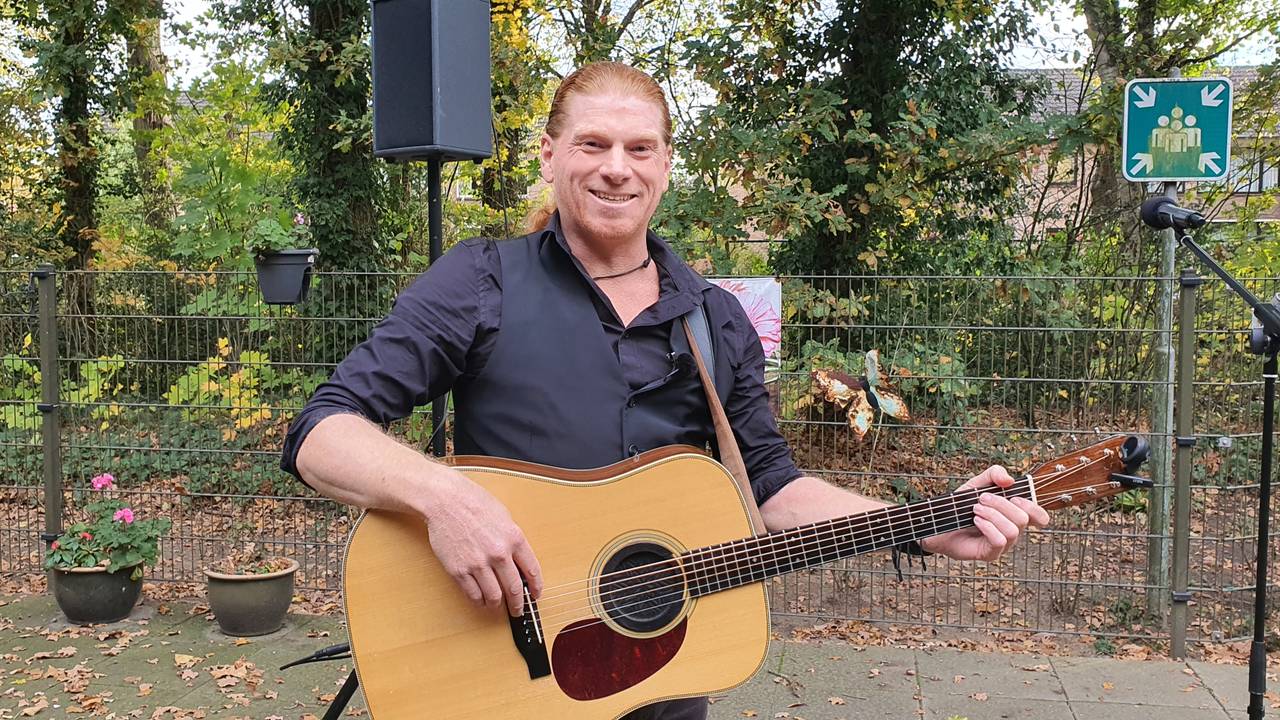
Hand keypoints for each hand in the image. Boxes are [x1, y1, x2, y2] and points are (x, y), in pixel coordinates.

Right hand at [422, 469, 542, 615]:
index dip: (536, 587)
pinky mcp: (459, 570)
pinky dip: (479, 601)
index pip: (532, 571)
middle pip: (514, 589)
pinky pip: (473, 594)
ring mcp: (478, 564)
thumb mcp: (504, 517)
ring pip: (494, 596)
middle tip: (518, 609)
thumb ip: (513, 540)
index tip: (535, 595)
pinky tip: (481, 600)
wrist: (445, 501)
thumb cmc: (474, 503)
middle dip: (519, 604)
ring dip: (498, 605)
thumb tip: (519, 562)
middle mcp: (499, 553)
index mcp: (514, 539)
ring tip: (498, 605)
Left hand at [920, 465, 1049, 561]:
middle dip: (1001, 504)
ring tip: (975, 509)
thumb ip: (994, 474)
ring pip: (1013, 530)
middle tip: (982, 498)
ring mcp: (1003, 544)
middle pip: (1024, 519)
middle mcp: (1012, 531)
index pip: (1040, 517)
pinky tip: (976, 520)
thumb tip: (1009, 480)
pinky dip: (988, 527)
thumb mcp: (977, 483)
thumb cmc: (961, 505)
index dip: (1033, 506)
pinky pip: (1000, 541)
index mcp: (1014, 515)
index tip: (1014, 497)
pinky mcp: (990, 554)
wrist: (938, 522)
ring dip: (992, 515)